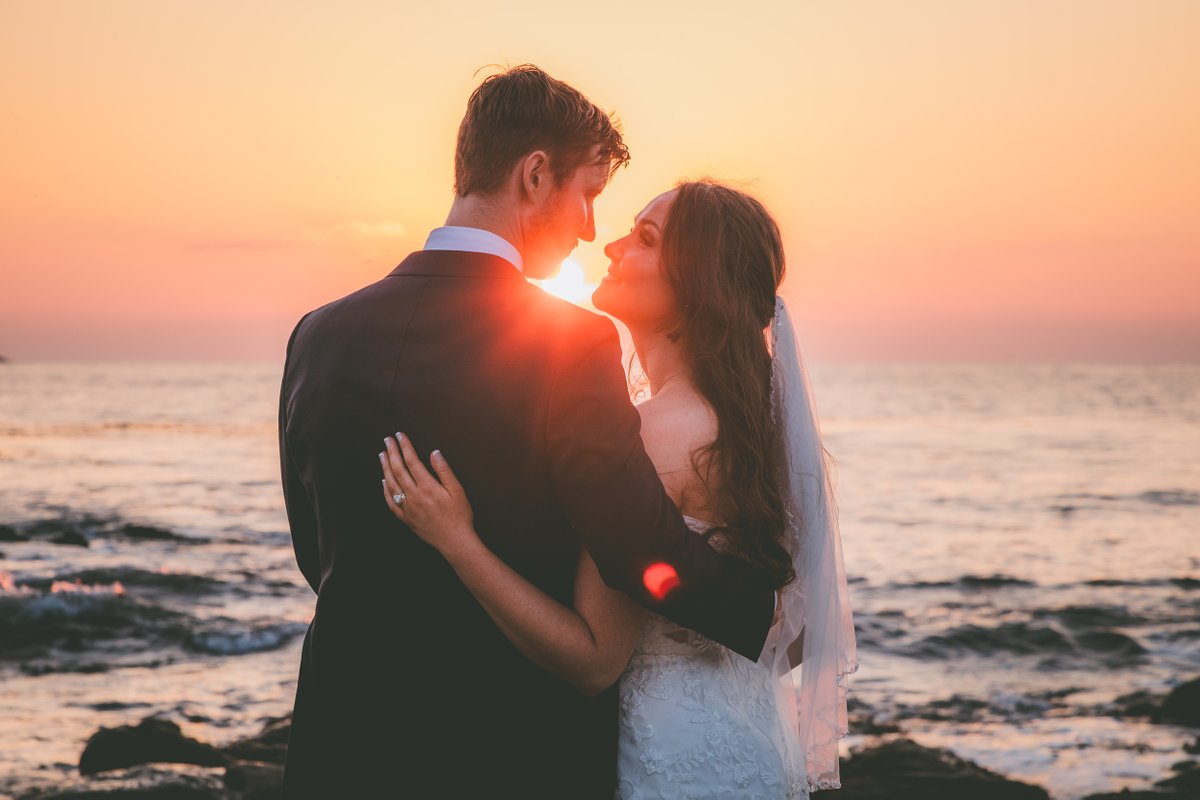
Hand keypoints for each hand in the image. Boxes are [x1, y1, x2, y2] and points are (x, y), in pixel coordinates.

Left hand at [380, 433, 476, 560]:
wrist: (454, 541)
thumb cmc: (459, 515)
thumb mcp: (457, 490)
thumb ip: (444, 470)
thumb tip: (434, 453)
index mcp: (427, 486)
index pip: (412, 461)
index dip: (405, 446)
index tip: (399, 435)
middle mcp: (414, 495)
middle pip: (398, 469)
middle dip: (392, 452)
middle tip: (387, 440)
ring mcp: (407, 507)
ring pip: (391, 484)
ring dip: (385, 468)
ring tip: (382, 455)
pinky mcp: (406, 518)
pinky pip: (391, 502)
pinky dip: (385, 490)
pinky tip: (383, 481)